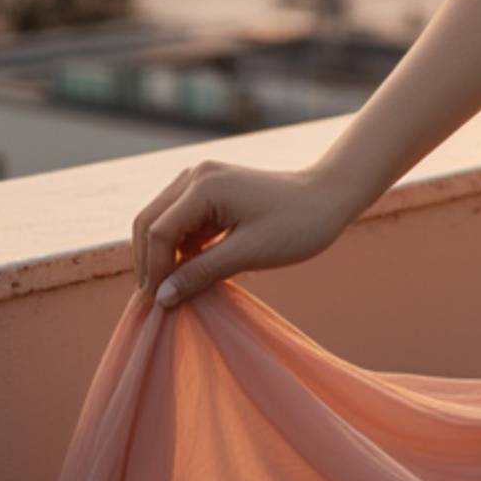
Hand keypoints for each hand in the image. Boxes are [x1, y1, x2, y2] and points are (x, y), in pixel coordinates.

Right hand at [131, 158, 352, 309]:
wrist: (331, 197)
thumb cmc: (297, 224)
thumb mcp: (248, 253)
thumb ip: (200, 273)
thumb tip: (162, 297)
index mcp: (204, 185)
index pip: (159, 232)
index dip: (154, 271)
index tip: (160, 305)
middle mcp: (196, 175)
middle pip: (149, 222)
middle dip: (150, 262)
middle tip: (159, 301)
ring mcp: (203, 180)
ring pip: (161, 220)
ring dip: (162, 254)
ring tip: (173, 290)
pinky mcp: (212, 191)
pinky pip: (181, 221)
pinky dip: (179, 247)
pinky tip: (190, 272)